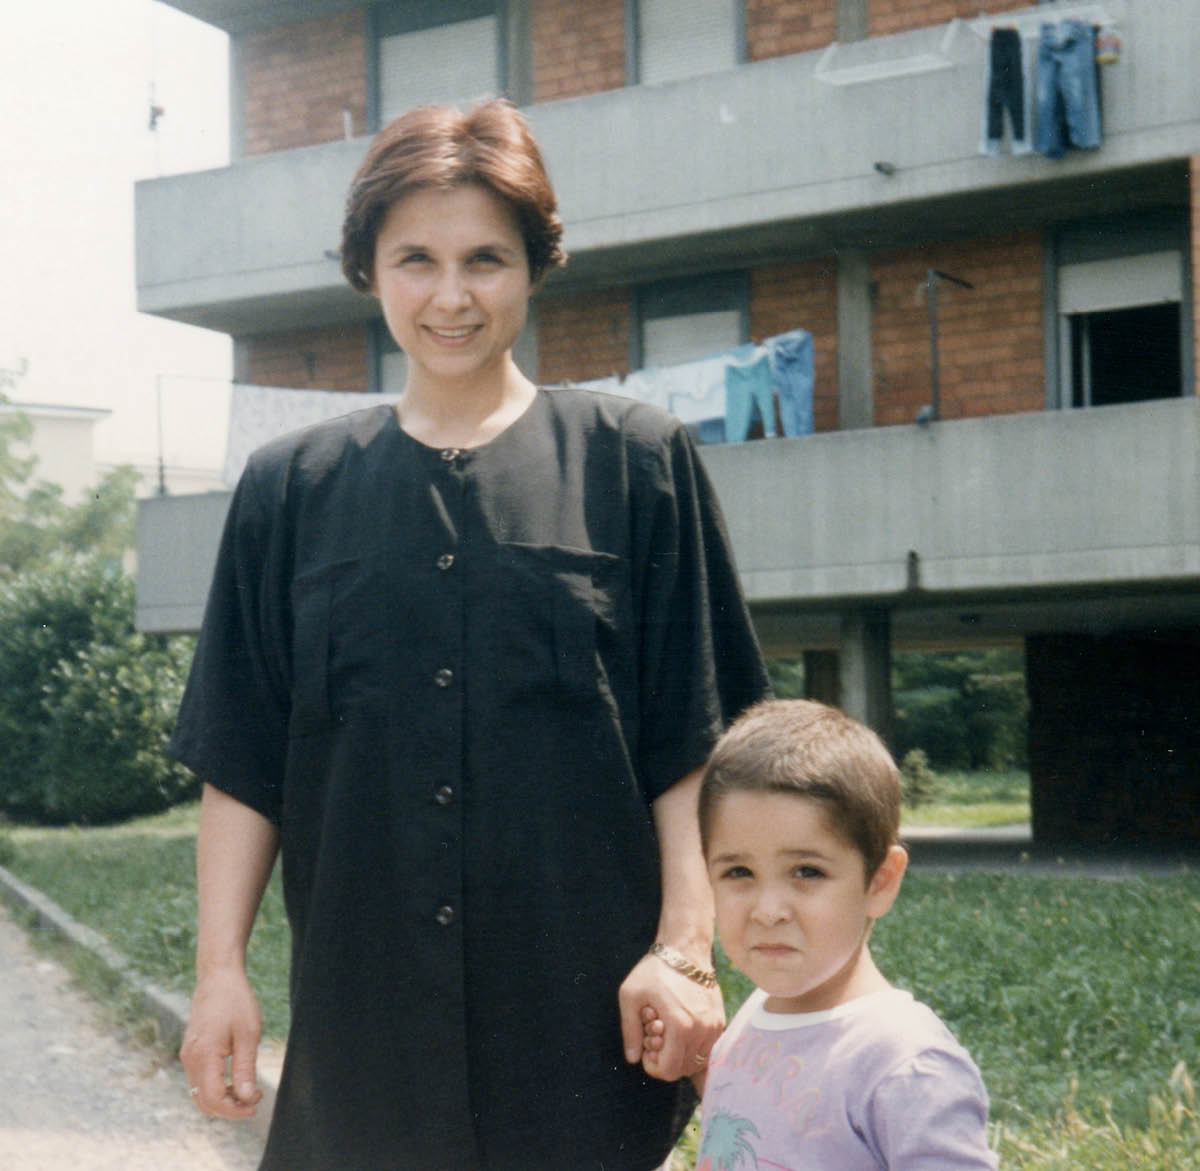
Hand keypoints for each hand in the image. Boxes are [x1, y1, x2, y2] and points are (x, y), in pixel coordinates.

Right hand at [179, 966, 263, 1119]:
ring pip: (199, 1093)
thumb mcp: (248, 1034)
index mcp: (203, 1055)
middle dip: (229, 1109)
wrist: (218, 977)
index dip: (235, 1109)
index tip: (256, 1103)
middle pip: (204, 1102)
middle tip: (254, 1100)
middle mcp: (190, 1059)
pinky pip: (199, 1081)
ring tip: (248, 1090)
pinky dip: (215, 1088)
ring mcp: (187, 1056)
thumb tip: (247, 1098)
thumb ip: (245, 1068)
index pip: (214, 1099)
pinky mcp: (191, 1052)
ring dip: (222, 1100)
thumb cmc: (236, 1001)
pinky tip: (235, 1080)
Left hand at [619, 951, 722, 1081]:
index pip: (669, 1070)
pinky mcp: (720, 1021)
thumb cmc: (655, 970)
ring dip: (680, 1053)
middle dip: (666, 1058)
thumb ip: (630, 1031)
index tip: (647, 1046)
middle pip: (683, 1069)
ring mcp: (714, 1026)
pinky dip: (693, 1046)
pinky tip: (680, 1026)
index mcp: (680, 1026)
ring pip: (697, 1061)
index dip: (653, 1066)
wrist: (685, 949)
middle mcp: (701, 1030)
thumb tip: (633, 1058)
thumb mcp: (630, 996)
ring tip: (667, 1029)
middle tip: (655, 1035)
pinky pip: (707, 1048)